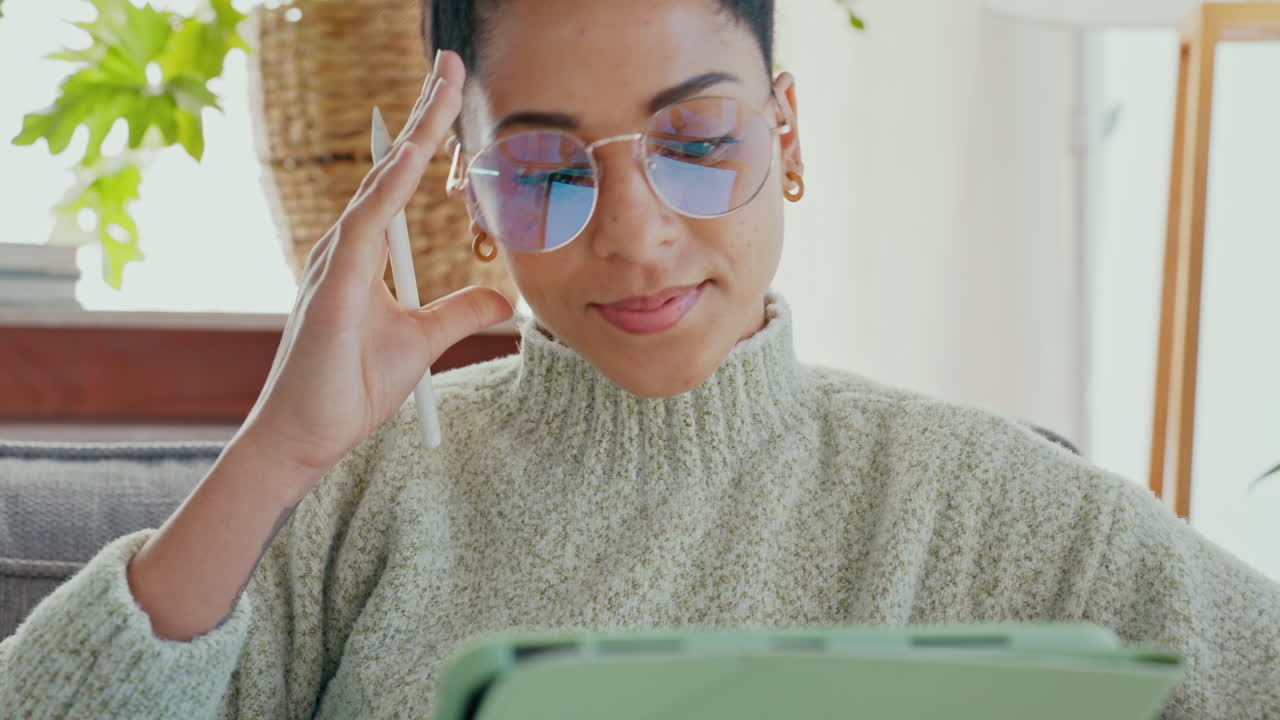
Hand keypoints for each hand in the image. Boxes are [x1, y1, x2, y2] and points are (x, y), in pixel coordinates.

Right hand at [235, 50, 510, 487]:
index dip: (423, 135)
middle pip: (389, 167)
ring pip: (380, 184)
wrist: (305, 440)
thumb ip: (462, 312)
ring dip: (412, 134)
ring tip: (441, 88)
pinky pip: (366, 225)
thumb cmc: (350, 389)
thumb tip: (506, 298)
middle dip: (420, 114)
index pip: (398, 181)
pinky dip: (390, 187)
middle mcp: (342, 247)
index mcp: (361, 255)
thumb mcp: (424, 343)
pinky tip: (412, 155)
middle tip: (447, 63)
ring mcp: (332, 263)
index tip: (446, 92)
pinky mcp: (333, 288)